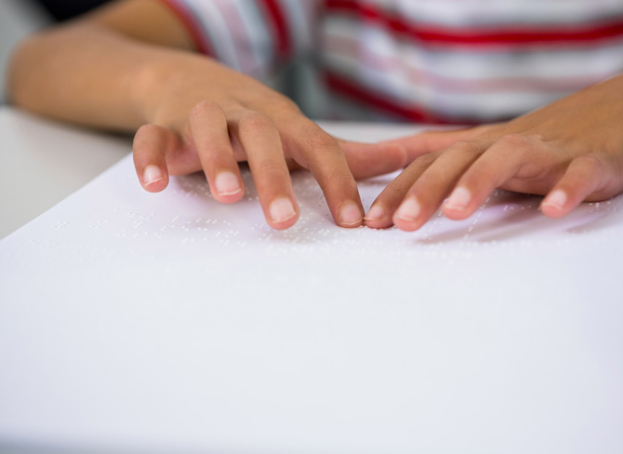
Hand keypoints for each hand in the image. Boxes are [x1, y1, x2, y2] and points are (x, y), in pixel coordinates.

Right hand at [132, 56, 406, 229]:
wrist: (191, 81)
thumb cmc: (259, 121)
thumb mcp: (302, 135)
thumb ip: (350, 156)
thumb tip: (413, 162)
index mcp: (286, 123)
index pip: (319, 147)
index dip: (338, 182)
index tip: (353, 224)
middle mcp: (248, 116)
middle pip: (265, 136)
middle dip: (276, 176)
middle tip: (286, 222)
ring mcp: (205, 117)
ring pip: (209, 127)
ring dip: (218, 158)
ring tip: (229, 197)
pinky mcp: (164, 125)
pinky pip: (152, 136)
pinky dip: (150, 156)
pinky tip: (154, 185)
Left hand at [364, 67, 622, 230]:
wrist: (621, 110)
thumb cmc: (546, 142)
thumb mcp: (492, 152)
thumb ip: (452, 166)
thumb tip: (401, 181)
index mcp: (481, 148)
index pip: (431, 165)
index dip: (399, 190)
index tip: (371, 222)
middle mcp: (507, 144)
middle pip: (459, 159)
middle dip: (426, 190)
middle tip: (401, 223)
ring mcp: (551, 150)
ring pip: (509, 158)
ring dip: (479, 183)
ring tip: (455, 213)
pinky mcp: (594, 160)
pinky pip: (579, 172)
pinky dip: (566, 188)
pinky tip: (553, 209)